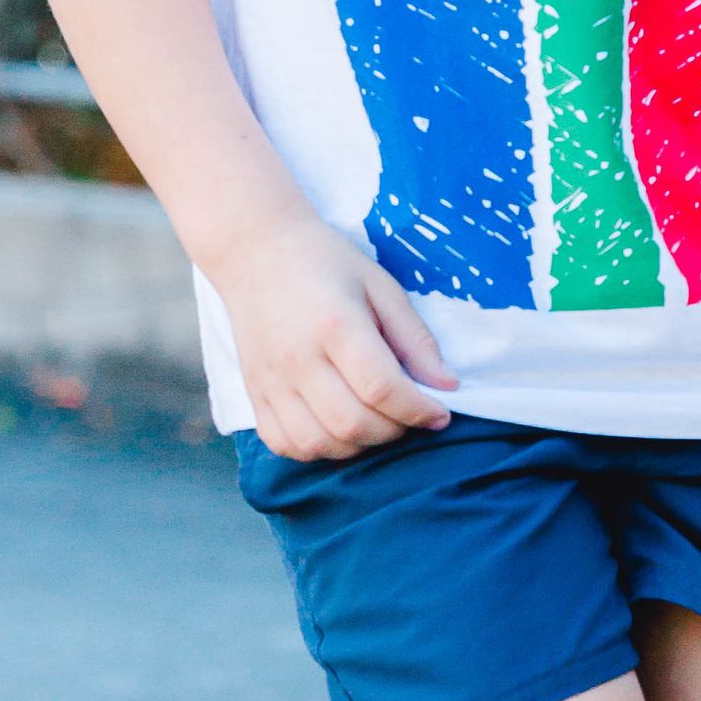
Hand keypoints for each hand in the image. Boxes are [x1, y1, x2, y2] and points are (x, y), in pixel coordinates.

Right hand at [212, 212, 457, 460]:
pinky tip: (336, 428)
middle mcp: (298, 359)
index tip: (440, 412)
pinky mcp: (253, 393)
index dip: (419, 410)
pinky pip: (285, 444)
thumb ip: (414, 338)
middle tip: (409, 414)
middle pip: (352, 424)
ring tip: (375, 421)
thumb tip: (446, 386)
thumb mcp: (380, 285)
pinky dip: (317, 449)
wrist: (255, 251)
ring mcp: (271, 380)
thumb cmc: (324, 262)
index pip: (381, 389)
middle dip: (394, 430)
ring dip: (358, 445)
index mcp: (335, 325)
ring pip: (318, 444)